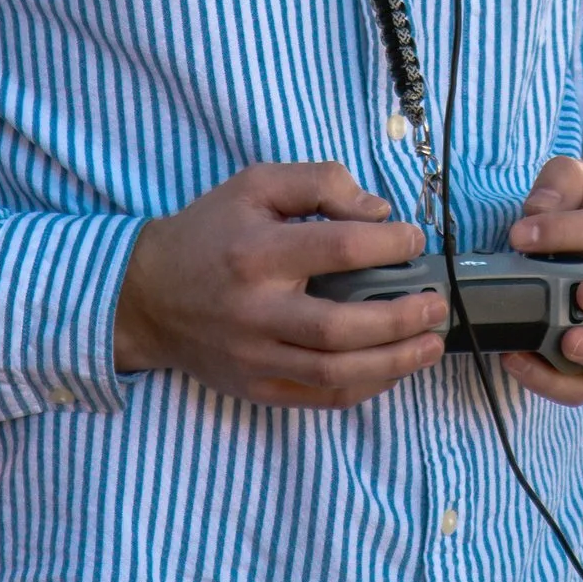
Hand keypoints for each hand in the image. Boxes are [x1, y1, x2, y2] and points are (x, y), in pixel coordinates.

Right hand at [114, 164, 447, 409]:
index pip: (338, 249)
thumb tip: (378, 213)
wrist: (146, 296)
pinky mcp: (256, 387)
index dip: (389, 245)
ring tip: (431, 343)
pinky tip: (394, 368)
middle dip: (401, 318)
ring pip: (336, 372)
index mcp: (256, 254)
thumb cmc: (209, 233)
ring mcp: (254, 357)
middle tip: (435, 304)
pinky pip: (321, 397)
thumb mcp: (255, 185)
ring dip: (395, 361)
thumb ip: (319, 183)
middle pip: (340, 326)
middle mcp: (255, 311)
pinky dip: (367, 386)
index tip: (412, 241)